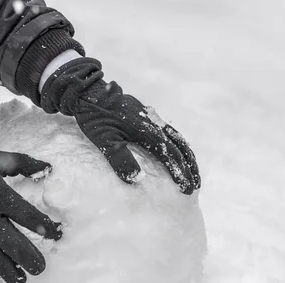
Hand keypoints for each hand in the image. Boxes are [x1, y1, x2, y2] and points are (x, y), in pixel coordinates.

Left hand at [40, 58, 199, 193]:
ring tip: (192, 171)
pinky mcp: (147, 115)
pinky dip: (179, 144)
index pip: (170, 155)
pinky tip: (178, 151)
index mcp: (146, 131)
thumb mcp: (103, 139)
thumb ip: (120, 159)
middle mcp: (154, 123)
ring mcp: (152, 117)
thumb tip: (137, 179)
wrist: (89, 91)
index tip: (186, 188)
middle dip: (190, 168)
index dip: (180, 173)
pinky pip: (170, 131)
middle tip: (195, 186)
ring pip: (178, 138)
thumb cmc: (94, 116)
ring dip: (187, 156)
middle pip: (180, 147)